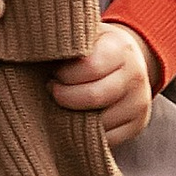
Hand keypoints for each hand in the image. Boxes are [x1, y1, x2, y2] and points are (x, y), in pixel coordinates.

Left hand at [51, 21, 155, 144]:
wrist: (129, 61)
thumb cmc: (95, 49)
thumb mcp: (85, 36)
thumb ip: (67, 43)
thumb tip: (37, 50)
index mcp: (120, 48)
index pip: (89, 67)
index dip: (64, 75)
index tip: (53, 75)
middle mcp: (135, 76)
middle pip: (94, 96)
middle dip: (65, 97)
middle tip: (53, 92)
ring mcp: (138, 103)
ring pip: (100, 121)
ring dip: (74, 117)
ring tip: (64, 105)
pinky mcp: (136, 125)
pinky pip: (107, 140)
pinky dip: (87, 135)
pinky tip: (77, 121)